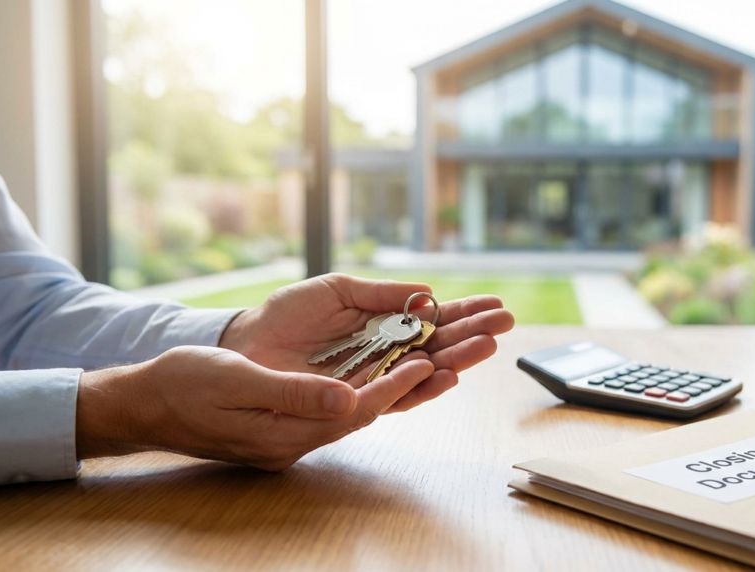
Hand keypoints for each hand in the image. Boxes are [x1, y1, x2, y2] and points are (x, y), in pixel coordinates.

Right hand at [76, 345, 436, 469]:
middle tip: (455, 354)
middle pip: (372, 408)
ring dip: (403, 378)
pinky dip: (373, 378)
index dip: (395, 387)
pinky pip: (345, 398)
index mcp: (287, 434)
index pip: (356, 412)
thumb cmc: (183, 387)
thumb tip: (348, 399)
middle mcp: (300, 437)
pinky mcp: (292, 416)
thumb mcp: (235, 381)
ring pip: (364, 402)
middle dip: (417, 381)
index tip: (429, 362)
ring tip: (444, 354)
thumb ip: (292, 393)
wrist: (146, 402)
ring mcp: (296, 429)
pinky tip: (394, 361)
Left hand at [218, 273, 513, 411]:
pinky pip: (393, 398)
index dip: (466, 315)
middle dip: (473, 335)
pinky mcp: (355, 401)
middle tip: (506, 323)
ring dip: (457, 360)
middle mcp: (387, 357)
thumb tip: (427, 294)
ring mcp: (374, 380)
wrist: (249, 341)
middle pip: (440, 349)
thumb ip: (382, 294)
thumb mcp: (340, 290)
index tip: (496, 306)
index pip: (436, 322)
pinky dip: (420, 387)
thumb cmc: (290, 314)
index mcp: (387, 327)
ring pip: (425, 374)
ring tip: (486, 345)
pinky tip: (444, 373)